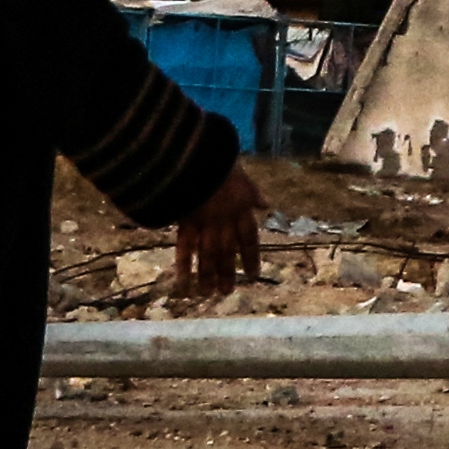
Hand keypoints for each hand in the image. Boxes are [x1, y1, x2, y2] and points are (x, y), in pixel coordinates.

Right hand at [177, 160, 263, 290]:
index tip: (253, 276)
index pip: (249, 239)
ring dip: (208, 276)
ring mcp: (204, 223)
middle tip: (227, 292)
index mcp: (240, 208)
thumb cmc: (218, 160)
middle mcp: (224, 220)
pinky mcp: (185, 222)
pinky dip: (184, 266)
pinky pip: (184, 248)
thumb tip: (265, 204)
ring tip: (208, 293)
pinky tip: (183, 282)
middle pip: (227, 252)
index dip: (251, 258)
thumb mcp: (241, 174)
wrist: (196, 155)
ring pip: (207, 255)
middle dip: (227, 273)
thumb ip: (252, 192)